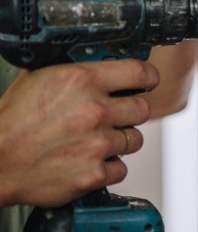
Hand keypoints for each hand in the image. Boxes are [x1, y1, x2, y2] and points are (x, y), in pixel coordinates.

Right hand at [0, 59, 158, 207]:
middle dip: (130, 112)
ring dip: (120, 139)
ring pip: (134, 139)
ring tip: (96, 140)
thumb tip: (98, 58)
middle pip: (142, 108)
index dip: (149, 77)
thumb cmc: (12, 122)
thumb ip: (74, 68)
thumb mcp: (38, 77)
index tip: (148, 81)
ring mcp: (97, 144)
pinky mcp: (95, 173)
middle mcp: (94, 111)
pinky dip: (109, 166)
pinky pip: (121, 168)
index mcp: (82, 81)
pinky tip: (89, 160)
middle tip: (115, 115)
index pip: (140, 72)